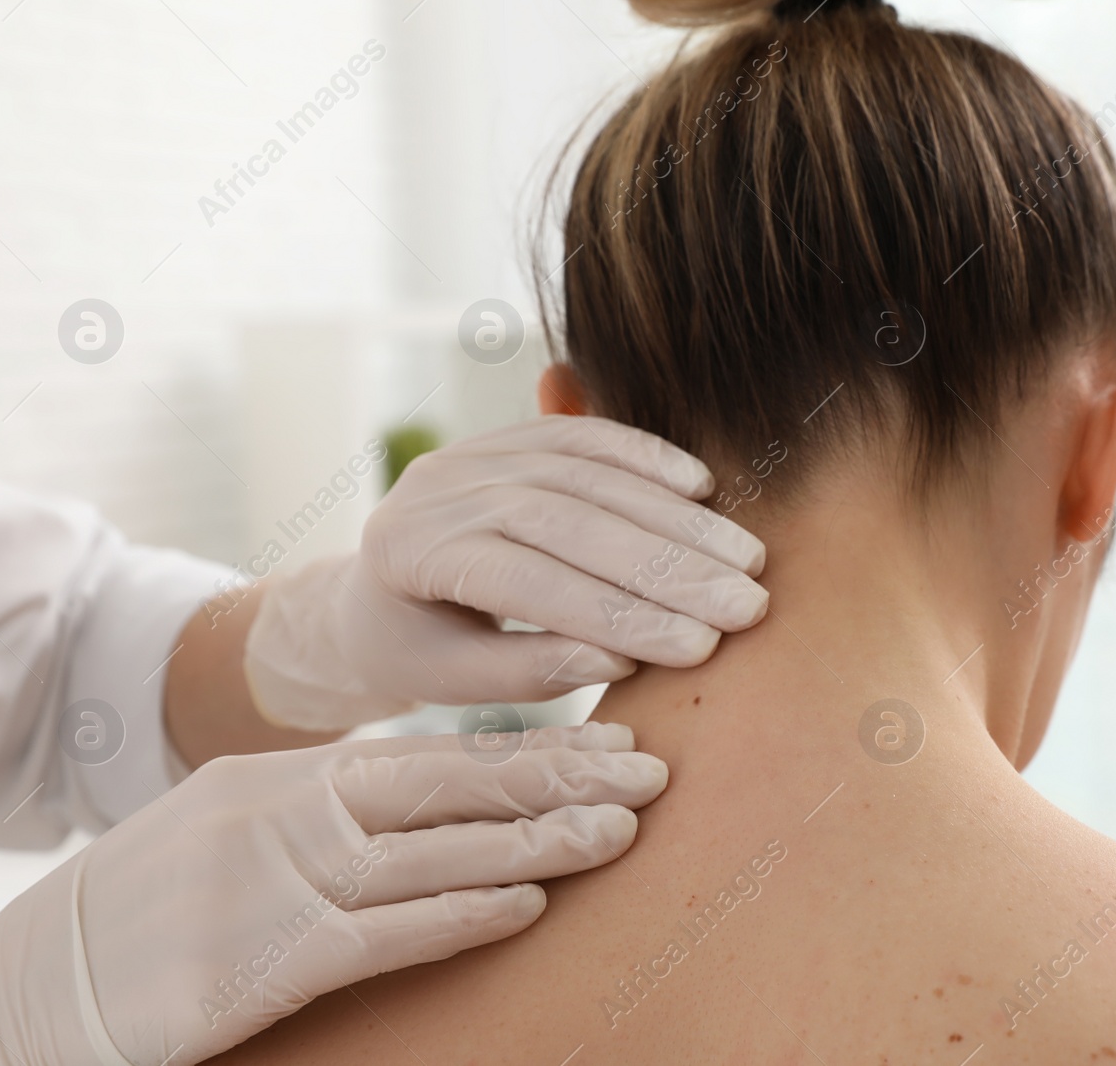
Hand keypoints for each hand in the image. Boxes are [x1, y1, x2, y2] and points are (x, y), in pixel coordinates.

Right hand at [0, 723, 666, 1065]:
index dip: (533, 750)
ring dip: (538, 839)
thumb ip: (333, 809)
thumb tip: (434, 806)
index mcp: (292, 775)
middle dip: (560, 774)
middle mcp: (296, 808)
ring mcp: (286, 876)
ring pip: (441, 849)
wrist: (51, 974)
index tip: (611, 744)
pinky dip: (466, 911)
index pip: (437, 755)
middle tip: (651, 770)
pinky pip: (392, 927)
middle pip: (454, 784)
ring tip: (620, 829)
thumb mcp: (241, 826)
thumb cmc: (158, 905)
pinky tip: (528, 899)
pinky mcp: (276, 954)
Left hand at [244, 415, 767, 728]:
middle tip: (746, 605)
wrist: (369, 595)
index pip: (529, 581)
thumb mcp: (451, 681)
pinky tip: (704, 489)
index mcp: (411, 550)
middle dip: (666, 566)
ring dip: (675, 518)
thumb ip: (528, 670)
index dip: (618, 613)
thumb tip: (620, 658)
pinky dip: (648, 457)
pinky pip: (585, 435)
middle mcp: (439, 487)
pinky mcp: (509, 436)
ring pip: (588, 475)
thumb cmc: (414, 652)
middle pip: (569, 519)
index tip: (697, 647)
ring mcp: (475, 451)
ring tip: (746, 561)